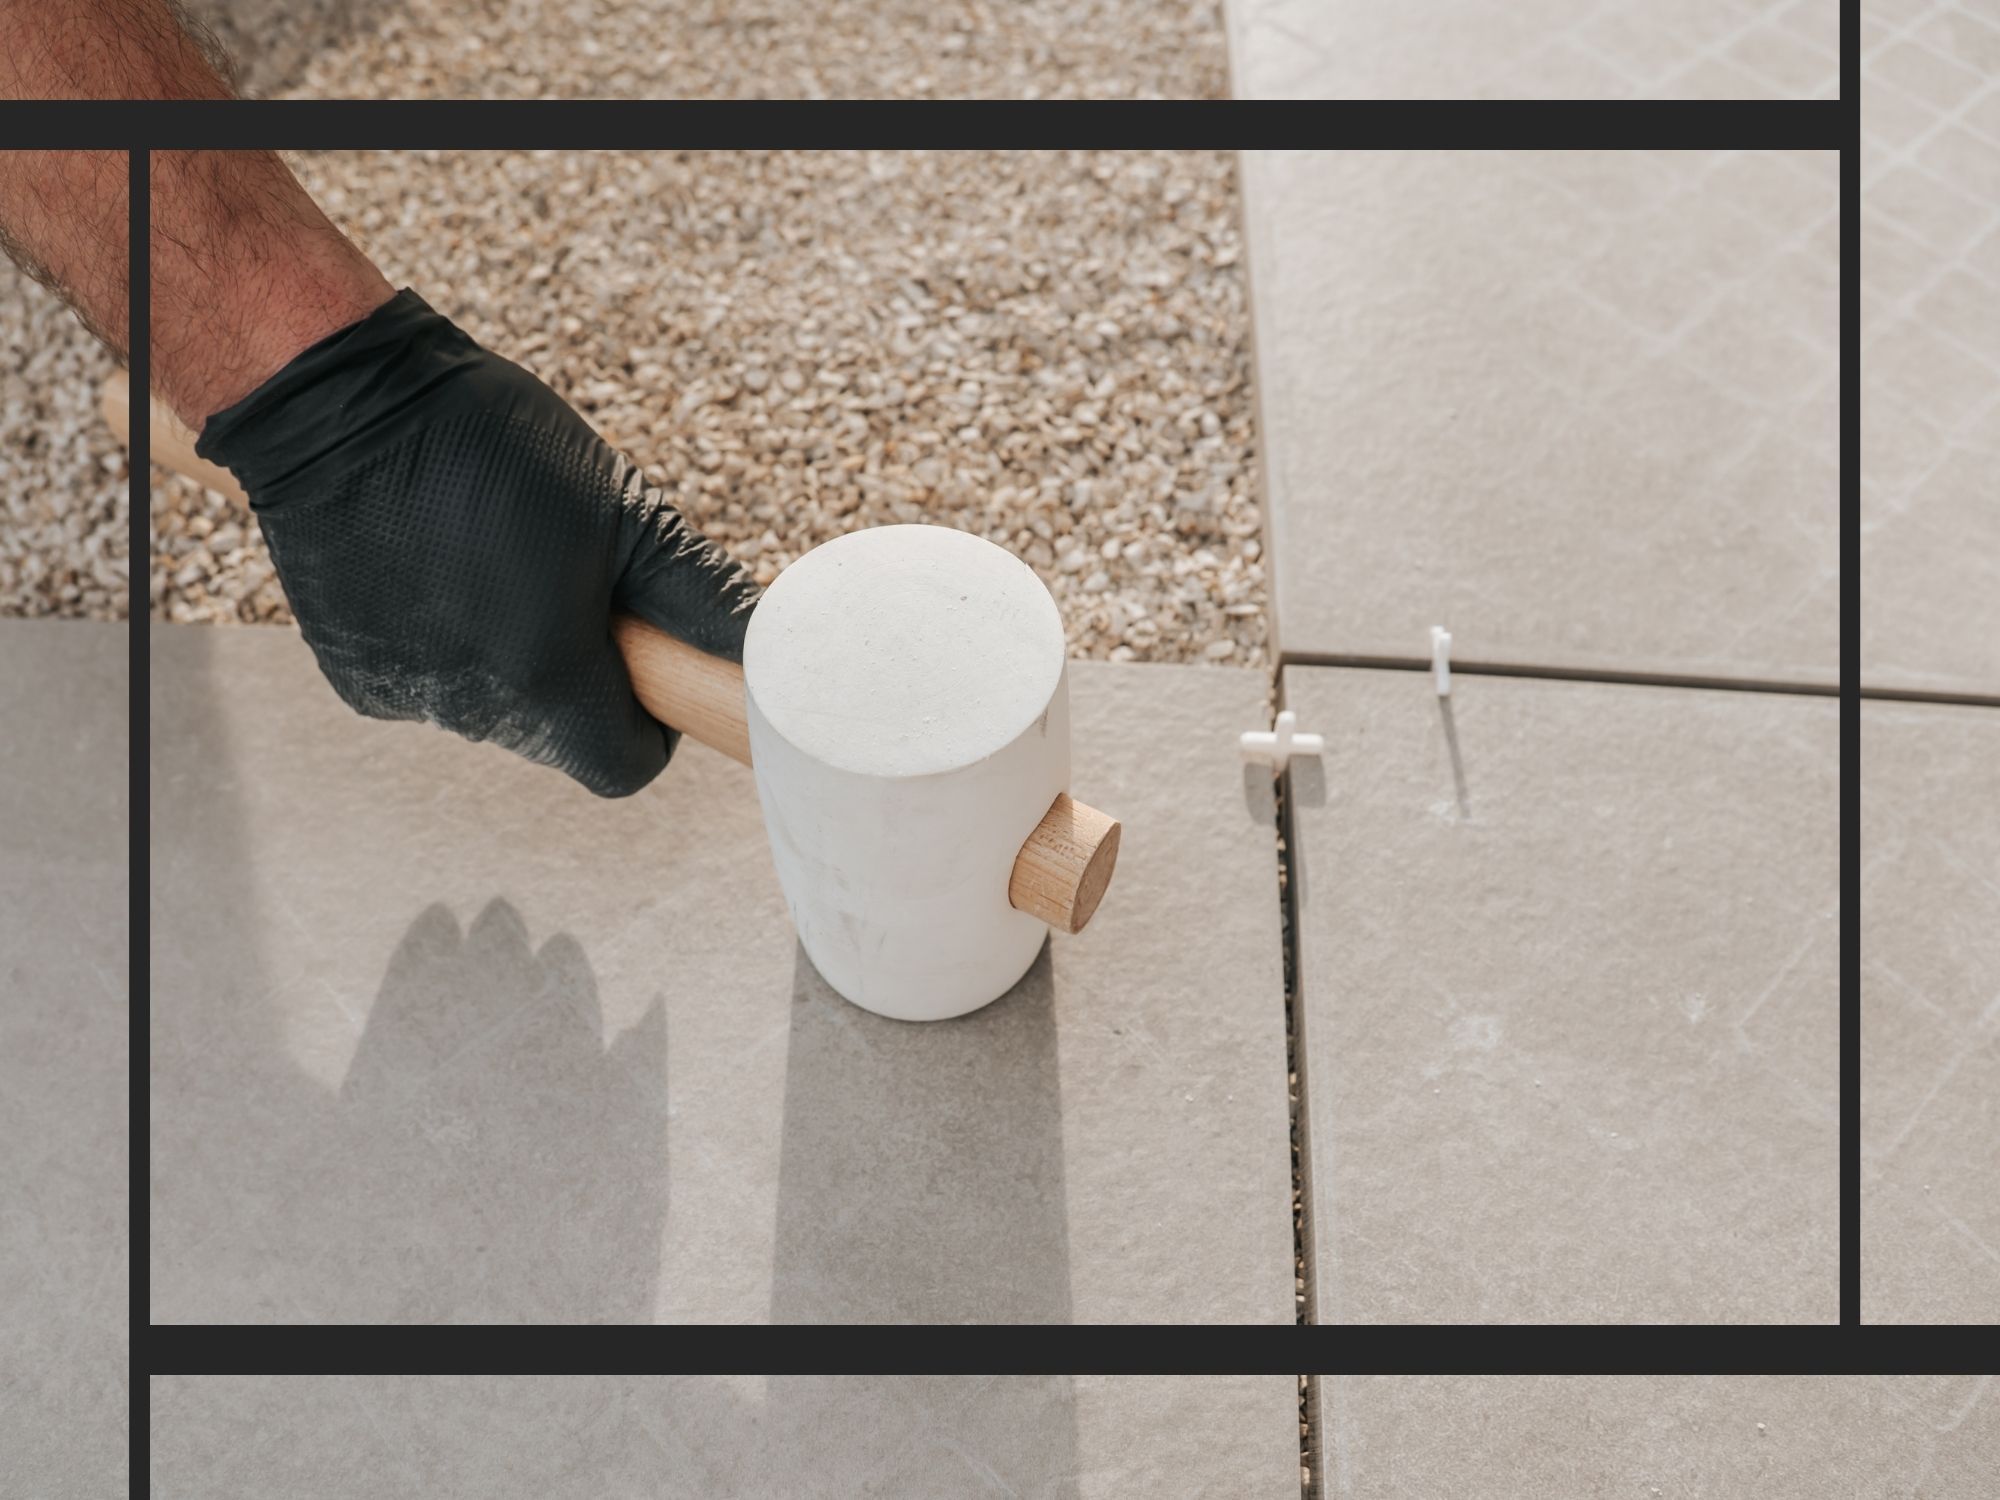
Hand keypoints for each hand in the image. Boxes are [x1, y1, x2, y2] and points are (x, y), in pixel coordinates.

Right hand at [196, 288, 759, 795]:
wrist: (338, 405)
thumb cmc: (492, 446)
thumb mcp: (621, 507)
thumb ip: (697, 593)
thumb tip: (763, 645)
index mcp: (547, 676)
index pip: (624, 767)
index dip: (649, 726)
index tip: (645, 665)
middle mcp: (473, 706)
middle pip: (562, 738)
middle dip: (583, 680)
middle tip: (572, 589)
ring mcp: (406, 695)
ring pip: (496, 713)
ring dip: (514, 663)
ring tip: (500, 566)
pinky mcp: (355, 677)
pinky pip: (431, 686)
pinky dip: (448, 647)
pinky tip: (438, 571)